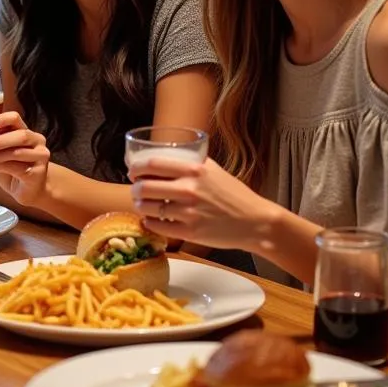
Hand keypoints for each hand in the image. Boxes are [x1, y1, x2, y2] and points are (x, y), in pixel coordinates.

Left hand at [0, 111, 49, 206]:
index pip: (16, 118)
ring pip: (17, 152)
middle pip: (20, 135)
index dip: (3, 119)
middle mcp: (36, 141)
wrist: (30, 191)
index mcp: (25, 132)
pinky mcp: (37, 172)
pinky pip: (15, 168)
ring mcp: (39, 156)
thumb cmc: (13, 170)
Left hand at [128, 156, 274, 250]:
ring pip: (148, 208)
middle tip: (136, 190)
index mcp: (194, 170)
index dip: (135, 167)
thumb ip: (191, 161)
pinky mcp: (190, 232)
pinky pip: (158, 227)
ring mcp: (188, 212)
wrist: (255, 222)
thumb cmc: (234, 194)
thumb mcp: (213, 169)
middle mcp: (189, 189)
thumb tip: (166, 154)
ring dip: (140, 206)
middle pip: (144, 187)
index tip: (132, 170)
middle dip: (135, 189)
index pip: (152, 164)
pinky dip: (150, 223)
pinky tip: (153, 220)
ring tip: (143, 205)